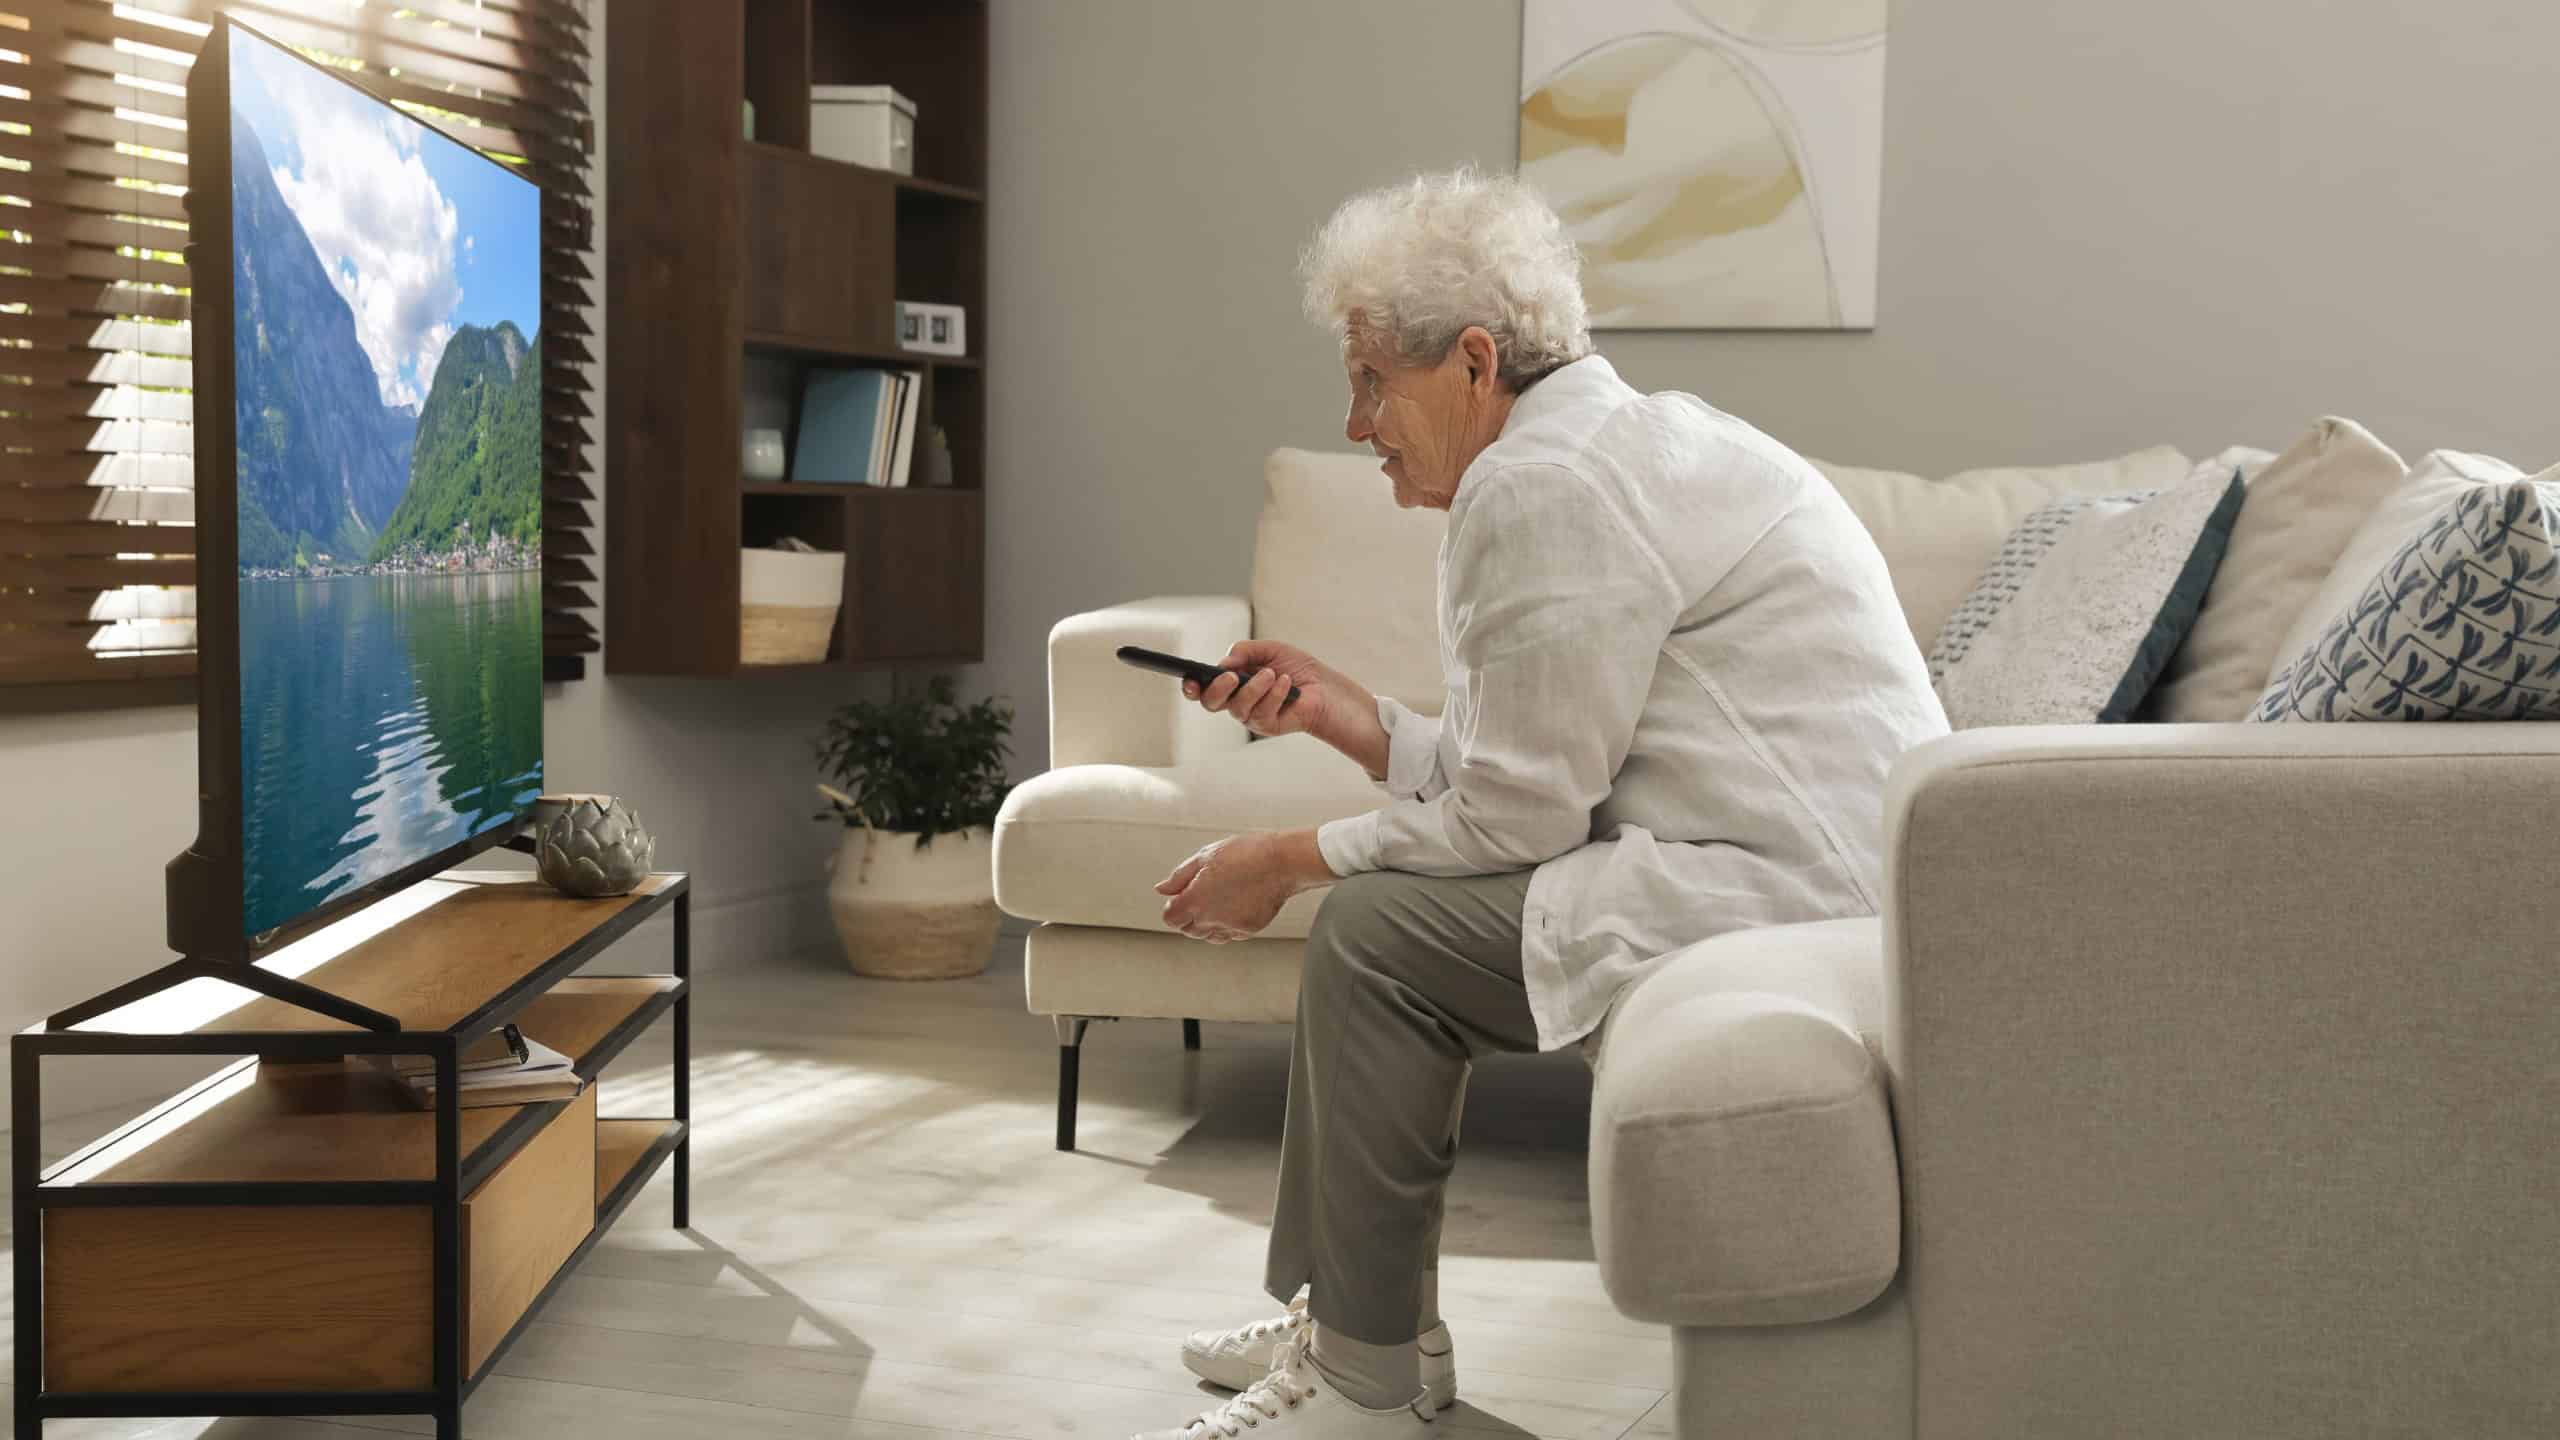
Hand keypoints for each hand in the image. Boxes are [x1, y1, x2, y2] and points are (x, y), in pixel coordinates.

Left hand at [1154, 833, 1298, 942]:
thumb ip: (1179, 876)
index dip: (1173, 906)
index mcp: (1195, 899)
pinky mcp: (1248, 930)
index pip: (1170, 918)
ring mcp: (1230, 927)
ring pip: (1208, 936)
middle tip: (1203, 894)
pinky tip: (1236, 904)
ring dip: (1207, 923)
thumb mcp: (1206, 856)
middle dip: (1189, 916)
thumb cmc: (1245, 853)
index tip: (1183, 895)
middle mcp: (1210, 918)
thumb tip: (1162, 890)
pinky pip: (1229, 935)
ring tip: (1220, 899)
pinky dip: (1227, 925)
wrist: (1282, 862)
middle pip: (1187, 930)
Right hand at [1183, 639, 1364, 741]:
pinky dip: (1274, 694)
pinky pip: (1262, 713)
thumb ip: (1244, 651)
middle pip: (1211, 703)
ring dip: (1254, 688)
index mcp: (1231, 682)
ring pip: (1238, 708)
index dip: (1191, 686)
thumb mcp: (1268, 650)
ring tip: (1271, 674)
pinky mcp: (1266, 726)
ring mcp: (1250, 716)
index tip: (1190, 679)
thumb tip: (1224, 663)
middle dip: (1217, 689)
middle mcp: (1236, 701)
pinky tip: (1286, 683)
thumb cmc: (1295, 667)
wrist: (1324, 687)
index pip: (1203, 688)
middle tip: (1232, 677)